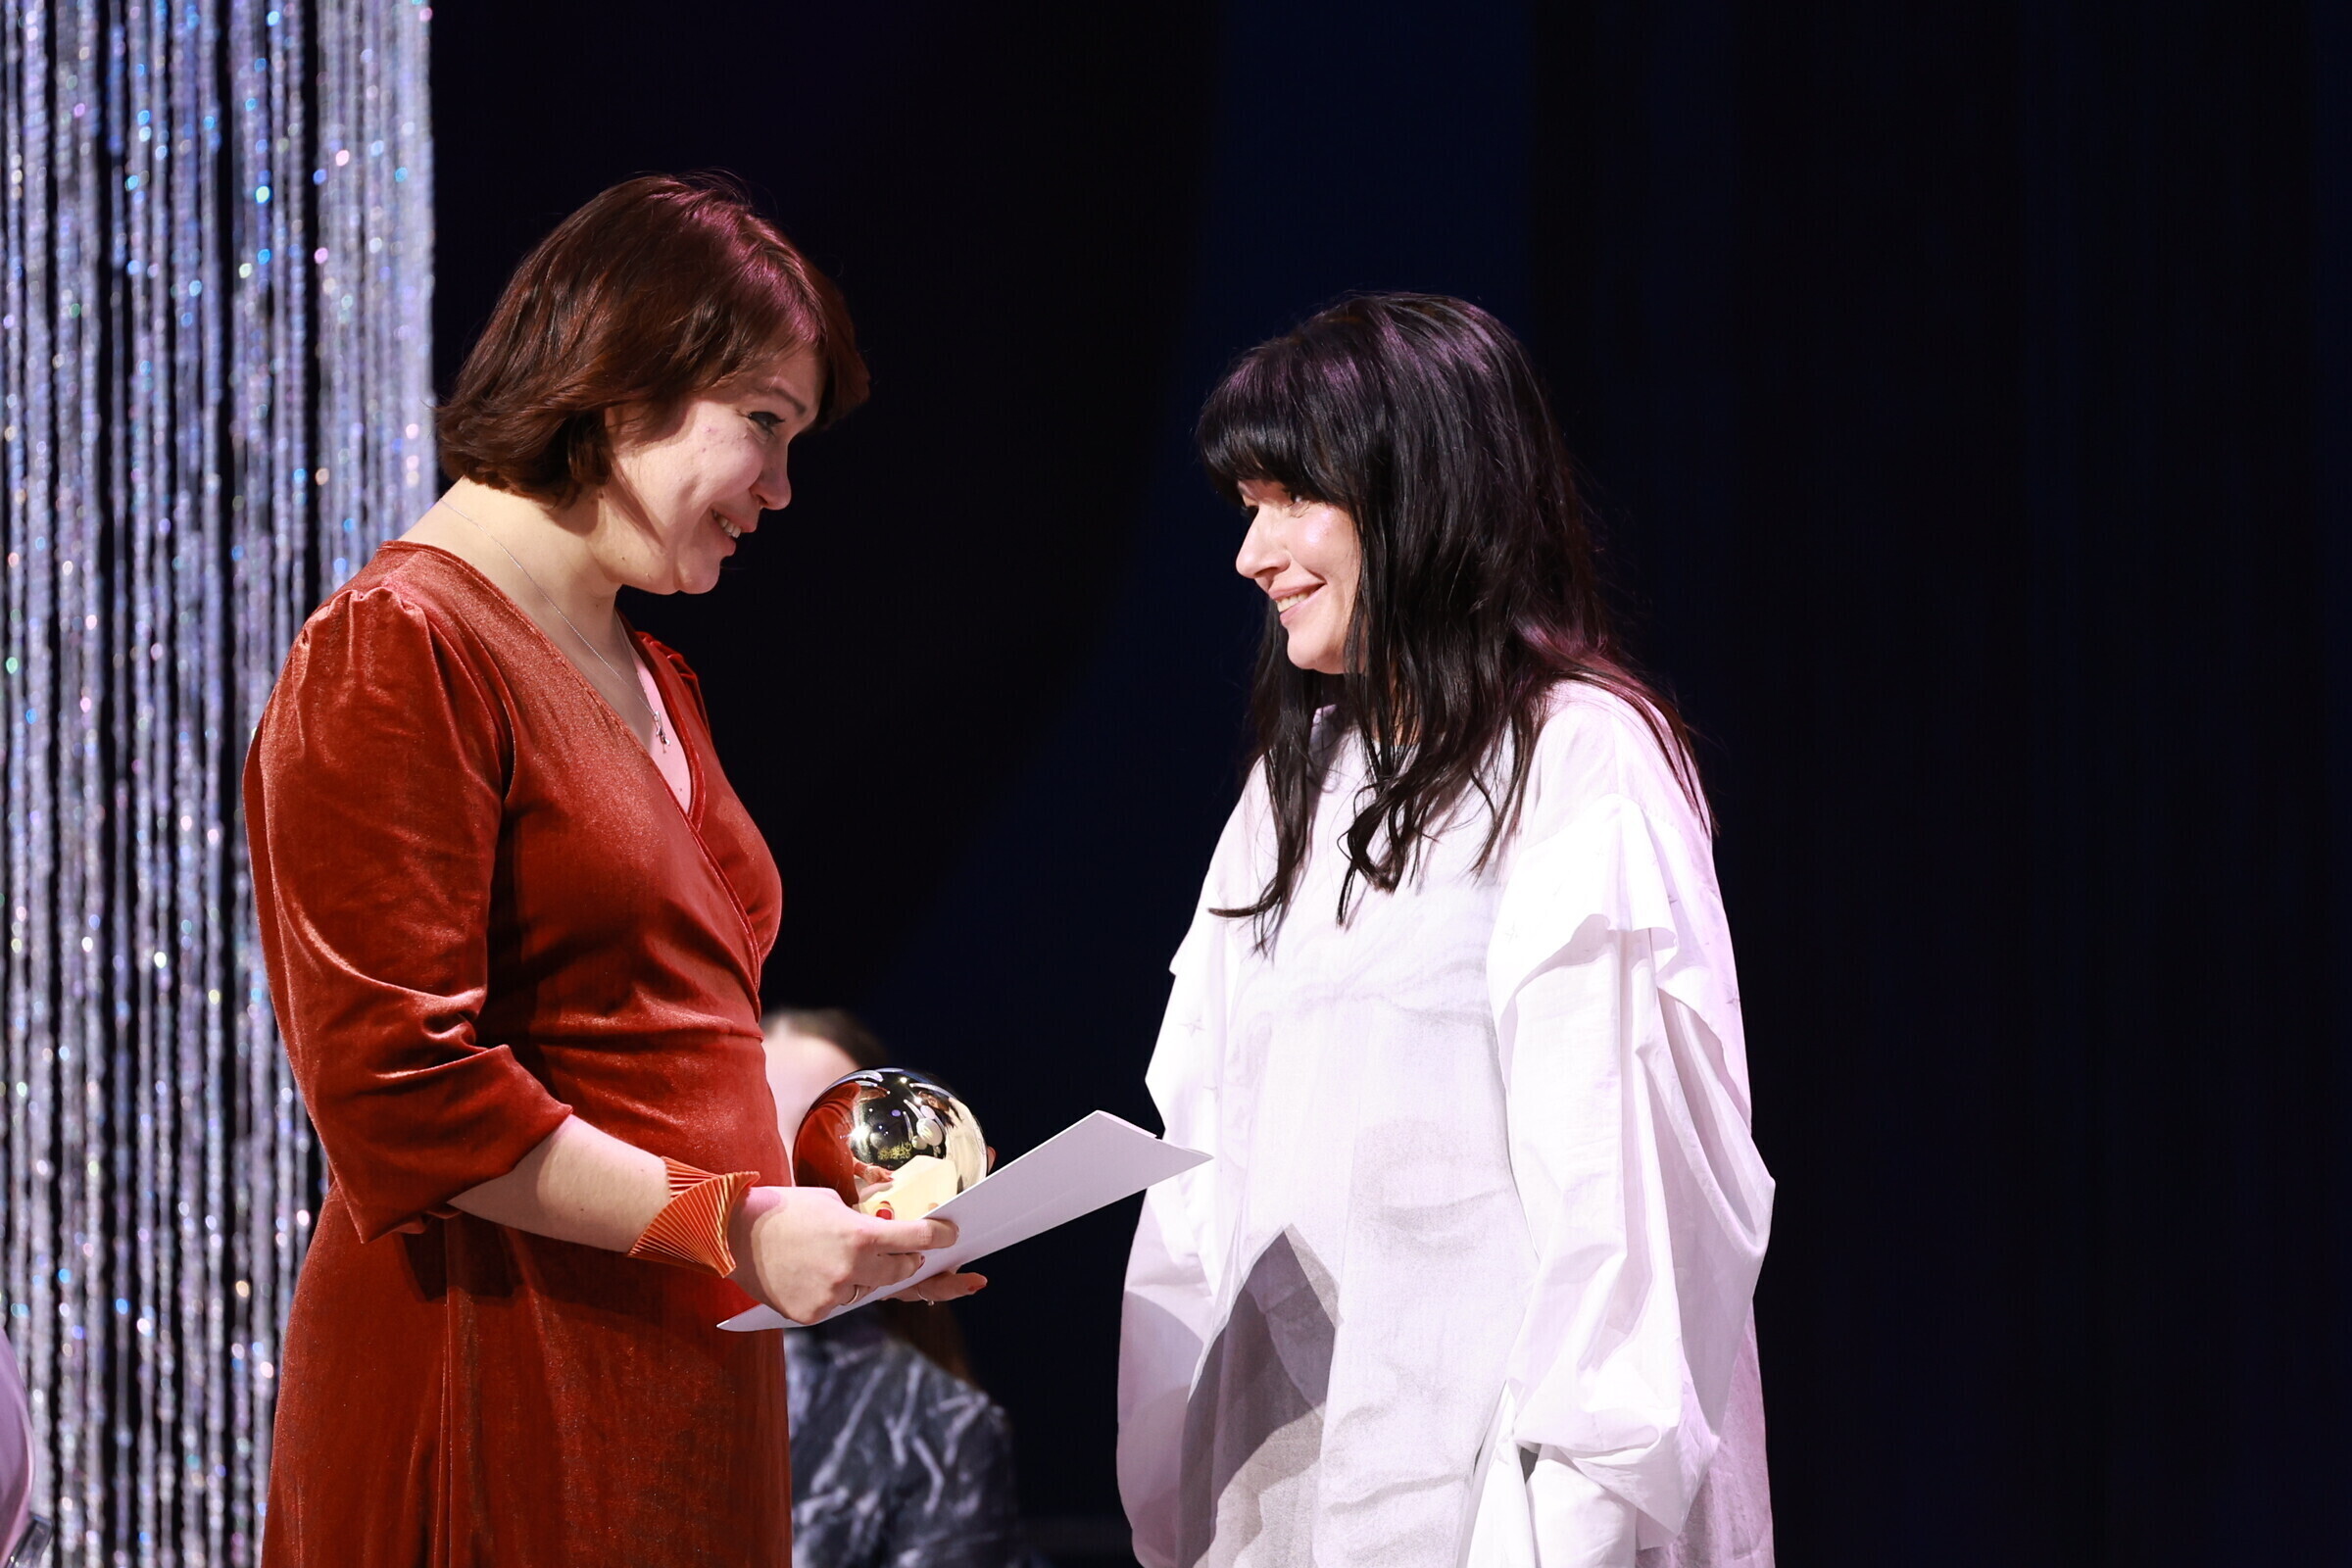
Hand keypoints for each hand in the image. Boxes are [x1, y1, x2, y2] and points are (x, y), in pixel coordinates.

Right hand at [727, 1184, 964, 1323]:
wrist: (735, 1235)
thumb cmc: (785, 1210)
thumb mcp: (832, 1204)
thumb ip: (863, 1224)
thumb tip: (887, 1236)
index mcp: (861, 1235)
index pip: (916, 1238)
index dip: (939, 1237)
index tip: (952, 1236)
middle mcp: (852, 1269)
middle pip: (903, 1272)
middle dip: (909, 1261)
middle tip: (909, 1255)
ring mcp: (833, 1296)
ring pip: (870, 1290)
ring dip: (867, 1277)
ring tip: (837, 1258)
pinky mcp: (814, 1314)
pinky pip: (839, 1304)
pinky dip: (835, 1291)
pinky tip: (814, 1273)